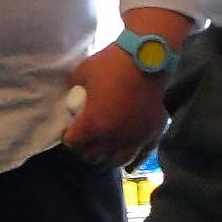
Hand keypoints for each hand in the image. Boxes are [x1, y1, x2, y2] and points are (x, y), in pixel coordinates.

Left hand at [63, 13, 191, 168]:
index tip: (70, 133)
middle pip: (93, 156)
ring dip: (108, 157)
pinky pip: (142, 156)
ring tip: (105, 150)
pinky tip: (129, 164)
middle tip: (86, 141)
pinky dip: (134, 161)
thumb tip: (72, 95)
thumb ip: (75, 87)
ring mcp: (135, 138)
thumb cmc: (111, 63)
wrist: (147, 58)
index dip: (69, 138)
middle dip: (86, 150)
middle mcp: (113, 137)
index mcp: (92, 124)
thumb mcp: (82, 72)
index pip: (73, 143)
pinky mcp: (152, 134)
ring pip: (117, 161)